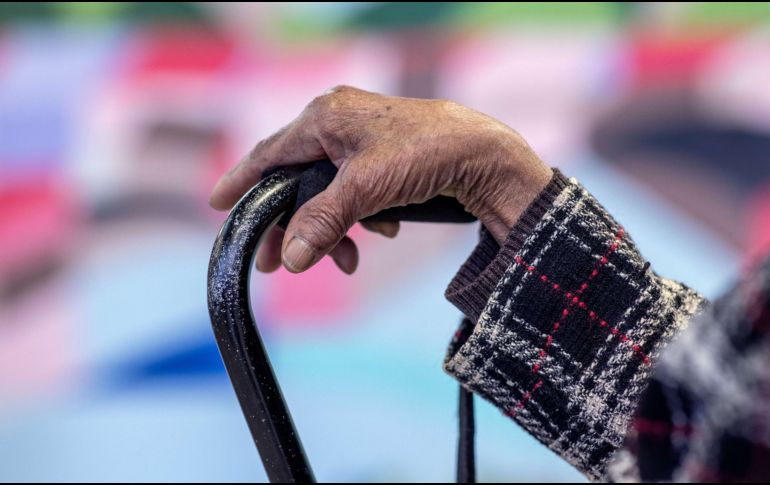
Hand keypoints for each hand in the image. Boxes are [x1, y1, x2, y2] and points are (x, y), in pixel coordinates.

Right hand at [209, 86, 550, 273]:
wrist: (485, 155)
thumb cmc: (425, 155)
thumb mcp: (365, 190)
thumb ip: (322, 221)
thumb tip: (289, 258)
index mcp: (325, 117)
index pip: (269, 153)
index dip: (242, 181)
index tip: (217, 204)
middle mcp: (339, 123)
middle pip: (298, 180)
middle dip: (293, 225)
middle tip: (275, 264)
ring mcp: (362, 140)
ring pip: (328, 192)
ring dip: (334, 228)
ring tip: (347, 260)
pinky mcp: (383, 158)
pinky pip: (356, 192)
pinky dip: (361, 217)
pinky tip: (382, 231)